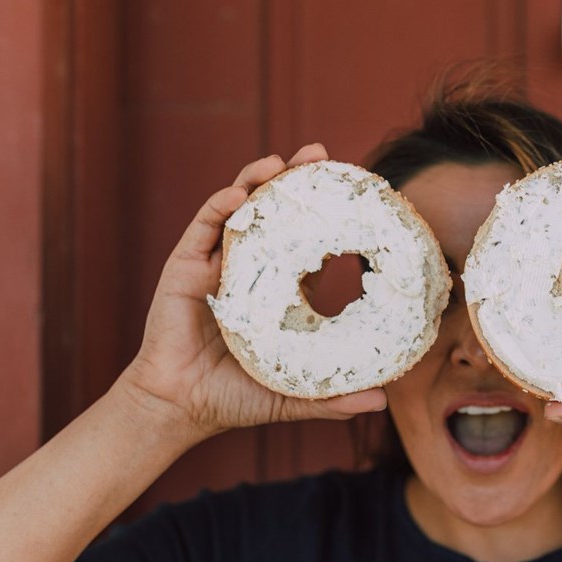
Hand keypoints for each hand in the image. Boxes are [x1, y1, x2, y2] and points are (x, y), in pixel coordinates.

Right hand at [119, 144, 387, 441]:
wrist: (179, 408)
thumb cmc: (233, 398)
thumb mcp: (292, 395)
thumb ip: (333, 398)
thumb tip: (382, 402)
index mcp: (277, 291)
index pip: (306, 242)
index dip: (325, 216)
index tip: (352, 191)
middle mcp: (248, 267)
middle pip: (274, 213)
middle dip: (295, 180)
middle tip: (319, 153)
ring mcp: (216, 263)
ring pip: (238, 210)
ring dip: (258, 180)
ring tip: (281, 163)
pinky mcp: (186, 266)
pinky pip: (203, 227)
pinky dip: (221, 205)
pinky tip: (242, 193)